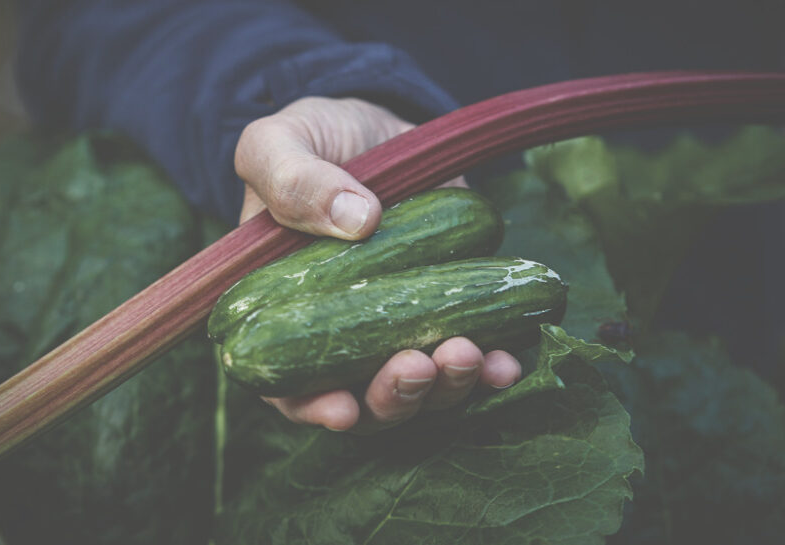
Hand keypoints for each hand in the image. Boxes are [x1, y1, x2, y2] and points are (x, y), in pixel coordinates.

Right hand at [234, 97, 520, 432]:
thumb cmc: (309, 140)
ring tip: (469, 354)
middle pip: (366, 400)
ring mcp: (400, 325)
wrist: (376, 124)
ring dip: (448, 386)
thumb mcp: (277, 143)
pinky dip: (491, 367)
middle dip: (396, 398)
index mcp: (285, 313)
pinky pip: (474, 354)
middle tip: (419, 366)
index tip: (344, 409)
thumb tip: (358, 220)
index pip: (290, 385)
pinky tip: (507, 359)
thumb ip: (292, 178)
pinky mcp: (450, 305)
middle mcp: (344, 334)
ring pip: (424, 389)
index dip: (313, 409)